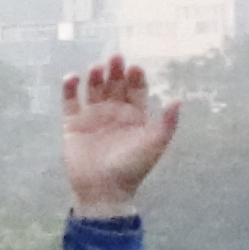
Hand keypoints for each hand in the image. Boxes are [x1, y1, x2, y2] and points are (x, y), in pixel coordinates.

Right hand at [63, 56, 182, 212]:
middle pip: (115, 85)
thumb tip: (178, 99)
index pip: (136, 90)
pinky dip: (70, 88)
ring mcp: (93, 117)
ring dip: (95, 77)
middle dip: (115, 71)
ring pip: (93, 90)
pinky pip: (70, 101)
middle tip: (115, 58)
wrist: (104, 191)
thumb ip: (168, 123)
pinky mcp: (73, 124)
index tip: (135, 68)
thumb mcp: (155, 145)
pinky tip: (73, 77)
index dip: (136, 78)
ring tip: (96, 68)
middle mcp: (114, 113)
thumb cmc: (132, 169)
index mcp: (135, 117)